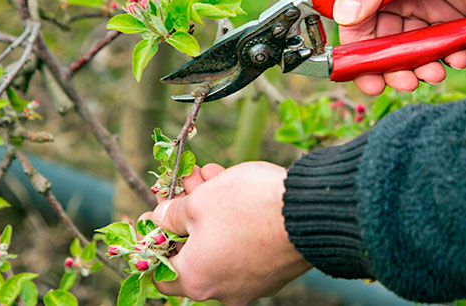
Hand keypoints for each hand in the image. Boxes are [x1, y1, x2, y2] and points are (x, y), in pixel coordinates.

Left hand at [139, 162, 311, 304]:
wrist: (310, 212)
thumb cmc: (246, 207)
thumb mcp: (199, 201)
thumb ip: (172, 213)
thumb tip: (161, 219)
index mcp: (196, 280)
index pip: (161, 270)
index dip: (155, 238)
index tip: (157, 212)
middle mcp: (223, 291)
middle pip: (193, 251)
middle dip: (188, 212)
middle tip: (189, 181)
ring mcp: (252, 284)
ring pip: (220, 244)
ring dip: (212, 211)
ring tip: (212, 175)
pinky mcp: (274, 271)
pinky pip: (245, 247)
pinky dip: (236, 222)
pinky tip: (236, 189)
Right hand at [335, 0, 465, 92]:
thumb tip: (345, 17)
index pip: (356, 31)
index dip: (360, 59)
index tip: (370, 81)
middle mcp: (391, 2)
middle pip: (384, 49)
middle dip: (394, 70)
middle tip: (408, 82)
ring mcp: (420, 12)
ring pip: (412, 53)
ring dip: (422, 68)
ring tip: (436, 72)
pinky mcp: (448, 18)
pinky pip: (443, 47)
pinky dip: (450, 57)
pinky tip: (458, 57)